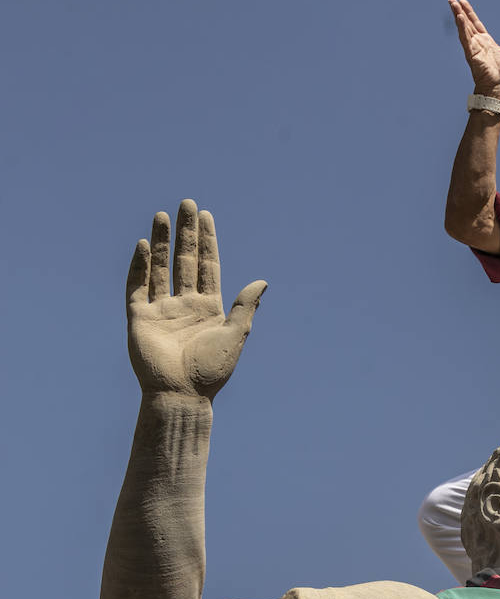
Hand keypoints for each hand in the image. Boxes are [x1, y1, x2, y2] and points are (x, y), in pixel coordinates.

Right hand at [125, 199, 266, 398]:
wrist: (182, 395)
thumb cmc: (211, 371)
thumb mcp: (234, 335)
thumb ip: (245, 306)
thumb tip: (263, 281)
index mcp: (209, 309)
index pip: (208, 267)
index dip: (207, 241)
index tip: (206, 215)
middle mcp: (185, 306)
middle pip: (185, 260)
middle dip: (186, 233)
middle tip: (186, 203)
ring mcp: (161, 310)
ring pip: (160, 268)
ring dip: (161, 242)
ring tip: (162, 215)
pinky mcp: (140, 318)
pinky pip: (137, 287)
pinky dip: (139, 267)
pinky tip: (142, 245)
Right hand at [449, 0, 499, 95]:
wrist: (499, 87)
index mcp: (486, 42)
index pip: (476, 24)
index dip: (470, 14)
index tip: (463, 3)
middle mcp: (478, 43)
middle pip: (467, 23)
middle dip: (460, 11)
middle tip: (452, 0)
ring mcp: (473, 48)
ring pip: (464, 28)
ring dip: (458, 15)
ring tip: (452, 3)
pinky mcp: (471, 53)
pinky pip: (465, 37)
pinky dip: (462, 27)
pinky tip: (459, 17)